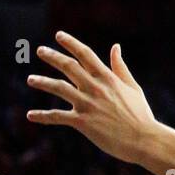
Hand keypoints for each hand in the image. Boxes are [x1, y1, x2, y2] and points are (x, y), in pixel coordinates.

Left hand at [27, 32, 155, 164]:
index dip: (70, 43)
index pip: (85, 54)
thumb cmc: (140, 114)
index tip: (58, 35)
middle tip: (40, 50)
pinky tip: (30, 115)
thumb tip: (115, 47)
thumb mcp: (132, 87)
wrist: (144, 139)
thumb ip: (120, 67)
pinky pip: (57, 117)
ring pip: (59, 88)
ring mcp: (87, 104)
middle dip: (52, 56)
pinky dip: (42, 116)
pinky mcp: (82, 122)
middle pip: (68, 66)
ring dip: (42, 82)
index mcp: (107, 77)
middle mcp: (95, 87)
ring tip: (30, 79)